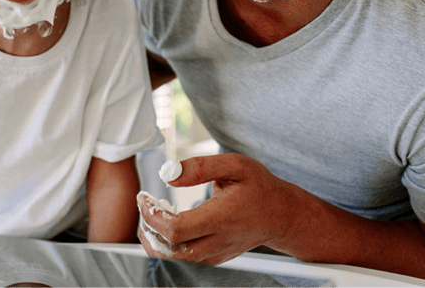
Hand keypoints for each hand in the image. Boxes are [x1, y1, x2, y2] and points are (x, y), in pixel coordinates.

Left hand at [136, 153, 301, 264]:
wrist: (280, 215)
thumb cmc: (259, 188)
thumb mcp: (236, 165)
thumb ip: (201, 167)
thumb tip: (169, 174)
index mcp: (221, 218)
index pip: (175, 229)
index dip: (152, 215)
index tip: (144, 197)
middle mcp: (217, 242)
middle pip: (168, 252)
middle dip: (147, 231)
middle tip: (145, 206)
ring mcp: (215, 254)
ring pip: (172, 259)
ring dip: (155, 238)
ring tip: (155, 213)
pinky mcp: (213, 258)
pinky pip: (182, 258)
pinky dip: (167, 243)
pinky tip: (169, 221)